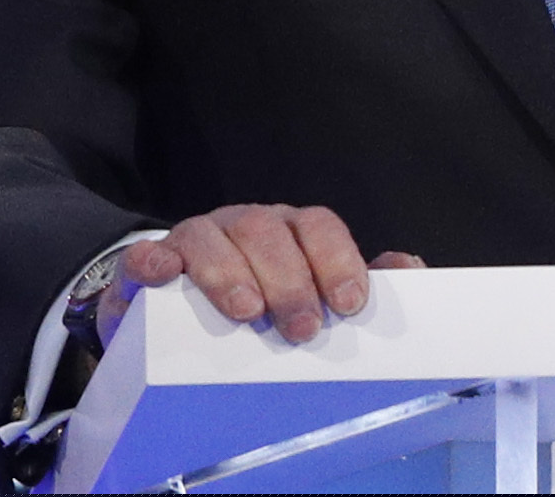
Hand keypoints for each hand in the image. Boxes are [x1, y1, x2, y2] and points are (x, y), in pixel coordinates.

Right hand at [97, 203, 425, 349]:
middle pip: (268, 233)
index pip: (319, 227)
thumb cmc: (260, 301)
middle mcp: (247, 227)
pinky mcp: (151, 263)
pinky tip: (160, 275)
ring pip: (212, 236)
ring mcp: (197, 239)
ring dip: (229, 272)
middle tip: (302, 328)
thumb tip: (409, 269)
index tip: (349, 302)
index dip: (337, 259)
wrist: (176, 313)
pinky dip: (151, 260)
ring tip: (247, 312)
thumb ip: (354, 283)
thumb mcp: (310, 292)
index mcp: (291, 232)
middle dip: (289, 279)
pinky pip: (145, 253)